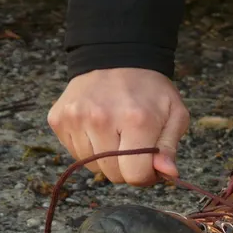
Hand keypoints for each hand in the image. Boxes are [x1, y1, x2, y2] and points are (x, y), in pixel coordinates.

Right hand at [47, 68, 189, 185]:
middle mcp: (101, 119)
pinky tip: (98, 127)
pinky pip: (75, 153)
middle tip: (132, 144)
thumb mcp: (174, 114)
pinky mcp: (58, 119)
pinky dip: (88, 147)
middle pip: (113, 174)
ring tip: (115, 132)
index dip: (146, 175)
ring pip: (92, 166)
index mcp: (135, 120)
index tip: (149, 163)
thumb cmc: (150, 90)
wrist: (117, 57)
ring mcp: (75, 118)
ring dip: (106, 158)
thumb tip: (168, 174)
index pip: (135, 175)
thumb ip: (169, 148)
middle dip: (126, 167)